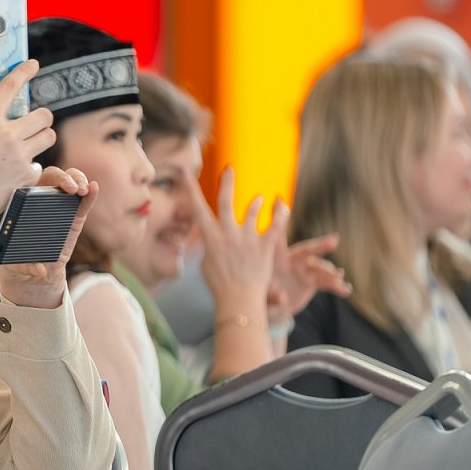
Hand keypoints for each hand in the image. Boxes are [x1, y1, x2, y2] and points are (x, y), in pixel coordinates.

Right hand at [0, 60, 55, 271]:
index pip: (10, 86)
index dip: (24, 71)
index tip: (34, 65)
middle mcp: (6, 135)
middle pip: (44, 115)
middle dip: (42, 118)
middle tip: (34, 124)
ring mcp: (19, 157)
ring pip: (49, 137)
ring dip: (42, 139)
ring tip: (30, 146)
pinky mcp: (26, 177)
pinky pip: (40, 165)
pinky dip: (31, 168)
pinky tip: (16, 175)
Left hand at [0, 166, 95, 309]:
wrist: (32, 275)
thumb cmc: (16, 264)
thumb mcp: (16, 267)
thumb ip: (26, 267)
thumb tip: (41, 269)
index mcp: (21, 207)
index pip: (30, 182)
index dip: (40, 179)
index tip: (51, 188)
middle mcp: (40, 203)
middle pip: (53, 178)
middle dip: (65, 178)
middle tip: (73, 189)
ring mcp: (59, 209)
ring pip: (69, 184)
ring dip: (79, 180)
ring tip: (84, 190)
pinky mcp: (74, 219)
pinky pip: (82, 204)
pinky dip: (90, 195)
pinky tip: (94, 188)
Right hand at [189, 168, 279, 314]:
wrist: (238, 300)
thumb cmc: (219, 285)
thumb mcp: (206, 262)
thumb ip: (207, 244)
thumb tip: (206, 233)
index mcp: (211, 238)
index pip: (197, 209)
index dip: (191, 190)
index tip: (187, 174)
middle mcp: (228, 235)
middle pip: (227, 202)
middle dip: (227, 183)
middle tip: (229, 169)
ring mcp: (248, 240)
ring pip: (253, 212)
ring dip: (256, 203)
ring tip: (259, 197)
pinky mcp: (265, 248)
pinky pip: (275, 227)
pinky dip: (280, 215)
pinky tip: (283, 206)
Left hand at [267, 213, 348, 319]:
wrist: (268, 307)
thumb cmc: (259, 294)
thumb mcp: (260, 295)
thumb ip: (271, 295)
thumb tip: (282, 297)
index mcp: (275, 256)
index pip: (278, 236)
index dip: (279, 218)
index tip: (280, 201)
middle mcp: (292, 260)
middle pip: (307, 250)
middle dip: (320, 245)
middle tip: (333, 240)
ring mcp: (304, 270)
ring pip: (320, 267)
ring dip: (330, 271)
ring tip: (338, 276)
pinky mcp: (312, 282)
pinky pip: (326, 283)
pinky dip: (336, 286)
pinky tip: (345, 290)